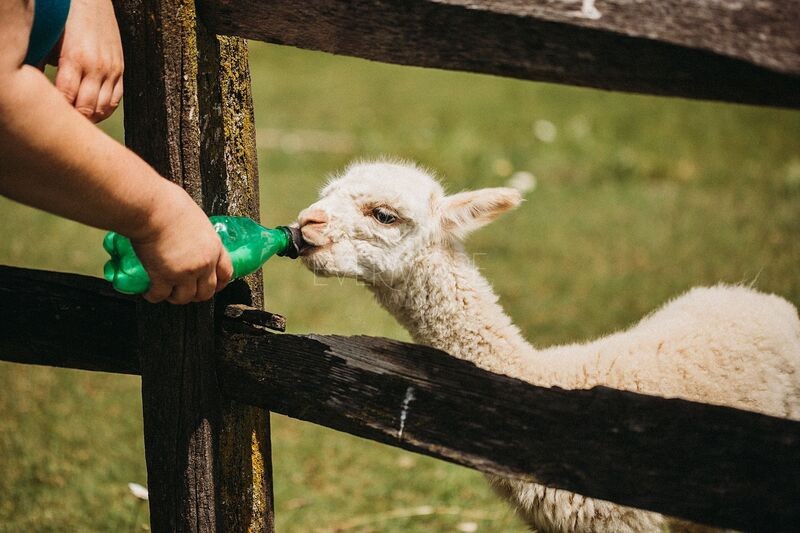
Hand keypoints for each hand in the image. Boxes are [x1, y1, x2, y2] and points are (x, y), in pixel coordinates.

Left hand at [51, 0, 122, 122]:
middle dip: (73, 120)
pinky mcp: (121, 70)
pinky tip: (90, 113)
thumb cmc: (63, 19)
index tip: (47, 117)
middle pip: (87, 108)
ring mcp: (112, 69)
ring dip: (89, 118)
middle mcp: (97, 67)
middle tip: (59, 127)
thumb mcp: (49, 40)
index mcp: (76, 58)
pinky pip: (115, 100)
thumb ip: (41, 64)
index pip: (67, 98)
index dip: (58, 112)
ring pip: (103, 108)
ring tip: (75, 124)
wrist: (92, 1)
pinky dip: (103, 111)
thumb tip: (31, 90)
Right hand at [130, 183, 233, 304]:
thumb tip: (191, 237)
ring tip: (167, 292)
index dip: (220, 284)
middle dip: (197, 294)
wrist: (153, 209)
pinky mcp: (163, 277)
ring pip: (184, 298)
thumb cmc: (170, 205)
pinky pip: (160, 295)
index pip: (226, 273)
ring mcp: (184, 272)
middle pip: (207, 292)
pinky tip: (150, 292)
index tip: (214, 286)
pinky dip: (154, 296)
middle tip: (187, 292)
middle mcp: (203, 263)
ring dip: (176, 297)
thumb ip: (199, 236)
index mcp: (214, 247)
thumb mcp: (197, 220)